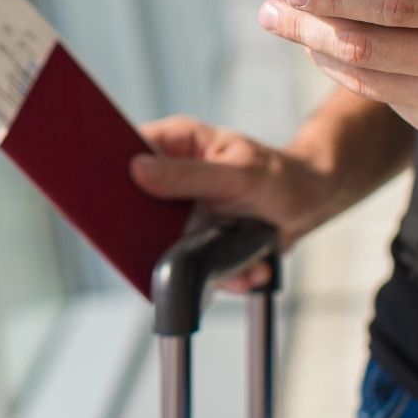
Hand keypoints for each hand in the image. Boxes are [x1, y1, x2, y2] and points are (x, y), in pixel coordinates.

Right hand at [129, 115, 336, 291]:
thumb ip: (188, 175)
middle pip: (132, 204)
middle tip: (177, 243)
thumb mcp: (237, 173)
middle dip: (151, 234)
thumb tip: (138, 171)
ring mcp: (179, 212)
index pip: (126, 151)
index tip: (108, 196)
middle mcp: (171, 176)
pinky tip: (251, 267)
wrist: (309, 206)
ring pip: (158, 244)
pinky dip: (223, 275)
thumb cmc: (279, 176)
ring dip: (196, 261)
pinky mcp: (193, 241)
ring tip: (239, 257)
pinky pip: (190, 266)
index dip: (110, 172)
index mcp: (175, 143)